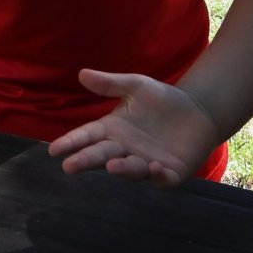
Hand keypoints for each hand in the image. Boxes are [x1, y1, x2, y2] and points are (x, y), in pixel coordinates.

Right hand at [46, 68, 220, 187]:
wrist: (198, 110)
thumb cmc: (163, 99)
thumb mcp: (136, 86)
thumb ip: (110, 84)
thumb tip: (81, 74)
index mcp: (113, 130)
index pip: (87, 137)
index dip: (71, 143)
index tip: (53, 150)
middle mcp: (125, 149)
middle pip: (101, 156)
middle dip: (86, 161)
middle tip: (69, 166)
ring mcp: (146, 163)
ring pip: (129, 169)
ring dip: (121, 169)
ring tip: (112, 166)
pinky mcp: (170, 173)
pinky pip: (161, 178)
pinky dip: (157, 175)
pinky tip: (154, 166)